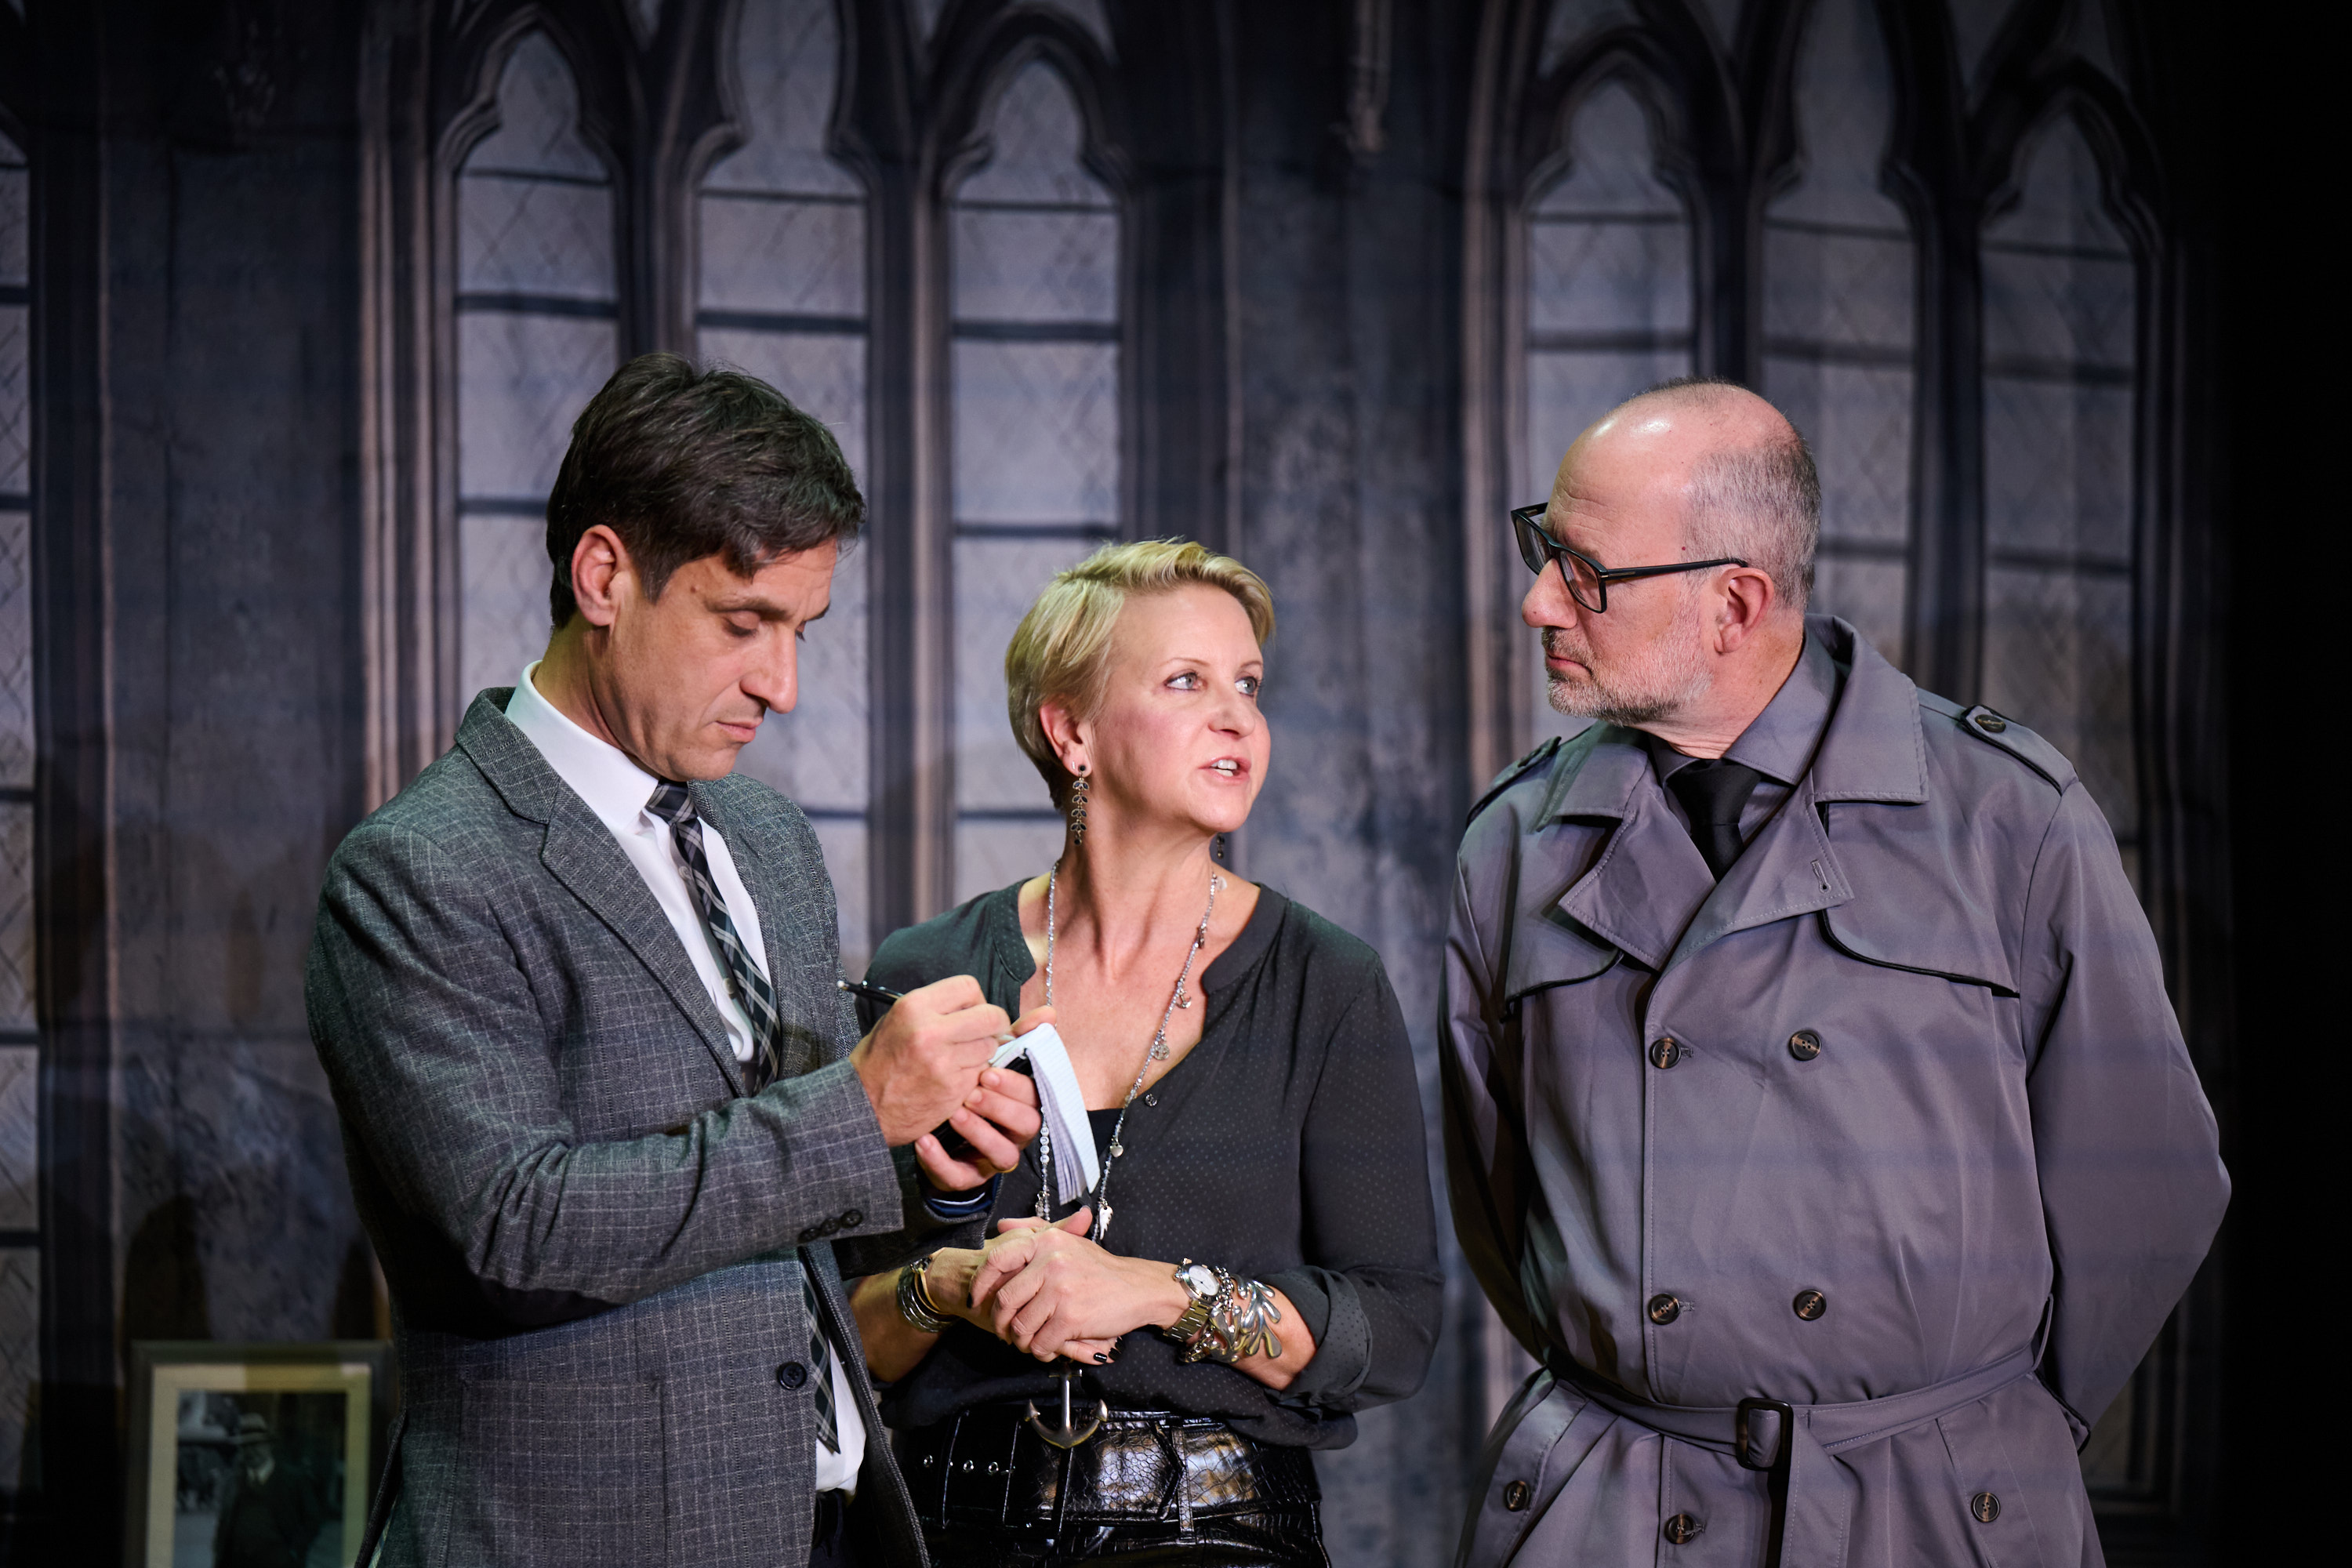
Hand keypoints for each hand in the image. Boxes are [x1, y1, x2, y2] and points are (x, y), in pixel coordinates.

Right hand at [848, 976, 1009, 1146]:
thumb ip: (934, 1008)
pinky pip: (980, 1072)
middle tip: (985, 1031)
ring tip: (960, 1057)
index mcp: (914, 1007)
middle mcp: (930, 1031)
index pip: (969, 986)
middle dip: (993, 1023)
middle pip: (991, 1016)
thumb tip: (971, 1005)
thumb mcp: (895, 1019)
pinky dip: (973, 1074)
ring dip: (982, 1051)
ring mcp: (944, 1062)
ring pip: (989, 1046)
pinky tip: (953, 1077)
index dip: (975, 999)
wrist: (864, 1106)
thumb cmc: (879, 1061)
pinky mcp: (954, 1089)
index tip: (973, 1011)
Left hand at [911, 1004, 1054, 1189]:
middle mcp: (1014, 1132)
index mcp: (1023, 1103)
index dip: (1015, 1085)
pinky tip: (924, 1139)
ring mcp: (992, 1157)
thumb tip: (1048, 1013)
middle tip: (973, 1090)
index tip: (988, 1070)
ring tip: (954, 1112)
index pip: (1035, 1096)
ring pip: (1004, 1154)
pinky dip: (941, 1160)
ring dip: (980, 1133)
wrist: (927, 1120)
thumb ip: (1015, 1038)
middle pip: (1028, 1124)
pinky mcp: (966, 1176)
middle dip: (1001, 1107)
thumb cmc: (967, 1087)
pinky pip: (960, 1176)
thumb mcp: (988, 1061)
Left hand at [968, 1210, 1189, 1361]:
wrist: (1139, 1288)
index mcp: (1046, 1242)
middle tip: (1004, 1332)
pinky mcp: (1070, 1317)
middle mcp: (1051, 1262)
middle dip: (1000, 1323)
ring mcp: (1060, 1290)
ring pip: (1020, 1326)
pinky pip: (1041, 1343)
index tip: (977, 1300)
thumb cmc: (1100, 1269)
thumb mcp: (1068, 1241)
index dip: (981, 1284)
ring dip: (1021, 1341)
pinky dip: (1041, 1351)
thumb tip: (1002, 1227)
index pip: (998, 1260)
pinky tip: (1048, 1348)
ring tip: (1029, 1341)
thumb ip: (1034, 1230)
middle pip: (1005, 1300)